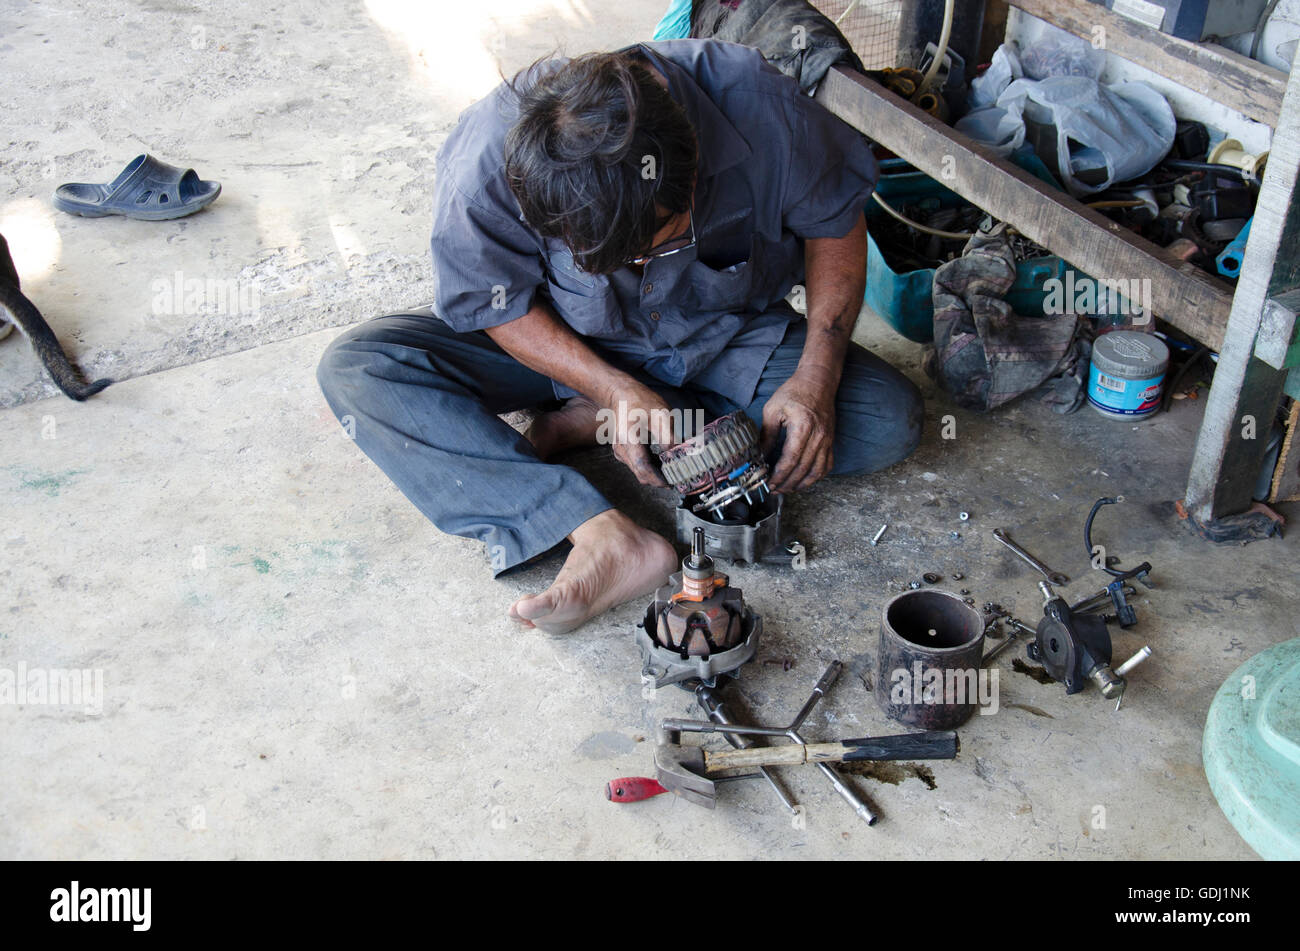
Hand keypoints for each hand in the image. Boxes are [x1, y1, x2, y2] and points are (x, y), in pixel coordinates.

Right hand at [599, 379, 676, 485]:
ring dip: (655, 473)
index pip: (643, 469)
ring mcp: (620, 452)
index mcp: (629, 440)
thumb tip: (676, 456)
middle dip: (659, 479)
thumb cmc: (640, 401)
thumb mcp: (660, 415)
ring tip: (673, 467)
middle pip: (641, 474)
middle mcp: (621, 450)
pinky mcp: (622, 452)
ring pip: (639, 471)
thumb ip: (668, 437)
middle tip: (678, 476)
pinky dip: (650, 466)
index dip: (659, 480)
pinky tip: (662, 460)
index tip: (673, 483)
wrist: (621, 394)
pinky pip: (637, 465)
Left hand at [760, 367, 837, 492]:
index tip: (769, 484)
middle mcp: (818, 436)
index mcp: (802, 427)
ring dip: (802, 484)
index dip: (779, 476)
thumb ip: (767, 435)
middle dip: (787, 484)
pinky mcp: (831, 440)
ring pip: (817, 471)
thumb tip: (760, 455)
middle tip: (775, 490)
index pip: (790, 460)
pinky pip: (827, 465)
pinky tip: (805, 480)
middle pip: (803, 469)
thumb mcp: (772, 410)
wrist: (818, 381)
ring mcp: (827, 440)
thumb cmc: (794, 392)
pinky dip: (816, 476)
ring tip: (788, 488)